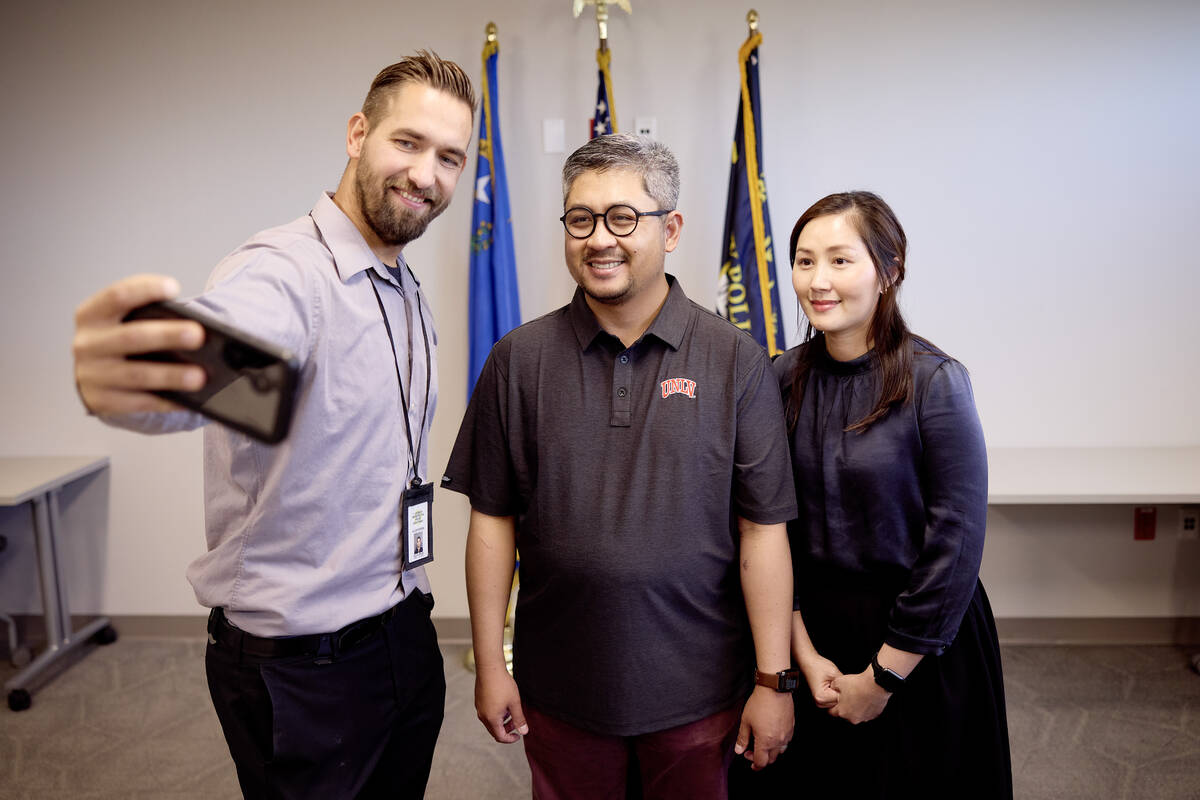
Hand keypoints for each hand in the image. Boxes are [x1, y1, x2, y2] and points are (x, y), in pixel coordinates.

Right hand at [72, 274, 205, 414]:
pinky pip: (138, 403)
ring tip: (199, 376)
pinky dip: (166, 401)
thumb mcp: (127, 321)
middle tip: (198, 335)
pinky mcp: (101, 401)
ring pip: (136, 375)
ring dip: (170, 375)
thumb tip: (194, 329)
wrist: (98, 374)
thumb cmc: (124, 340)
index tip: (174, 288)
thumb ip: (151, 317)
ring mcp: (91, 374)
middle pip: (131, 336)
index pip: (117, 295)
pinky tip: (188, 401)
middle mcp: (87, 343)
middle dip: (167, 335)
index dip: (145, 290)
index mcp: (92, 315)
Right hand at [474, 663, 528, 743]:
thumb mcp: (515, 703)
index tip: (519, 735)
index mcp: (492, 719)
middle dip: (506, 729)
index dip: (511, 739)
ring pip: (490, 722)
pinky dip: (496, 714)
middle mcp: (483, 716)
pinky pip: (487, 713)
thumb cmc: (503, 685)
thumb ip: (519, 719)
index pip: (500, 737)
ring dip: (501, 721)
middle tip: (516, 722)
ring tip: (511, 711)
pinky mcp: (478, 701)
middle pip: (494, 730)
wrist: (489, 668)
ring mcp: (479, 708)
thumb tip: (524, 732)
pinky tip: (503, 703)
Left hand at [734, 686, 794, 769]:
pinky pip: (786, 742)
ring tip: (762, 744)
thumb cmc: (759, 704)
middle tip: (751, 751)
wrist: (774, 689)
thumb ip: (742, 738)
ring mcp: (786, 735)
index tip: (748, 759)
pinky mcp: (791, 727)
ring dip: (771, 752)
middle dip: (761, 759)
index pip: (761, 762)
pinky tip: (772, 735)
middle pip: (771, 759)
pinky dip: (779, 743)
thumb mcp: (746, 721)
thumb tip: (739, 750)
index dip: (754, 764)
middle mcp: (778, 741)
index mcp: (765, 742)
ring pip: (780, 752)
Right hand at [796, 651, 841, 708]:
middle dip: (841, 693)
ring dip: (837, 694)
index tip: (842, 682)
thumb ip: (844, 684)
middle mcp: (819, 702)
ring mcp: (819, 702)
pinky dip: (835, 694)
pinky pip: (833, 701)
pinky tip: (832, 686)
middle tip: (837, 682)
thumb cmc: (819, 666)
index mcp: (821, 696)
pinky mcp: (821, 700)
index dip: (844, 690)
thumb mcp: (834, 673)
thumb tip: (854, 692)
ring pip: (836, 703)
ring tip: (833, 683)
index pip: (841, 700)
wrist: (808, 662)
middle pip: (839, 704)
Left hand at [828, 668, 889, 723]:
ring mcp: (864, 718)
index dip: (832, 705)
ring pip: (857, 714)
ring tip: (858, 696)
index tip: (835, 700)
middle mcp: (853, 718)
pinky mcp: (874, 715)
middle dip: (845, 706)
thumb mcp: (838, 681)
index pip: (832, 712)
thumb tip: (832, 688)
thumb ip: (833, 687)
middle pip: (845, 714)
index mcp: (842, 712)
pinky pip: (867, 712)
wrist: (875, 683)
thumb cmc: (857, 683)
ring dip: (856, 708)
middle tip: (847, 696)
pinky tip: (866, 698)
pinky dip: (866, 707)